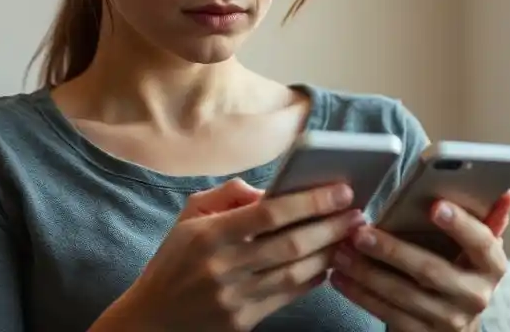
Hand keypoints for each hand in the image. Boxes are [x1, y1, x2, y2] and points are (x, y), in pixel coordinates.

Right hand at [104, 178, 365, 331]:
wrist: (152, 320)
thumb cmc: (174, 260)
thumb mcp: (189, 217)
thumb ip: (228, 195)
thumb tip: (269, 189)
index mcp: (209, 234)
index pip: (269, 214)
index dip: (310, 201)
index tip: (341, 190)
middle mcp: (222, 267)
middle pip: (290, 244)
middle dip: (331, 226)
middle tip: (357, 213)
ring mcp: (233, 298)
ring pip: (295, 273)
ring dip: (329, 253)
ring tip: (350, 236)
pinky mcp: (242, 322)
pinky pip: (288, 297)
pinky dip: (313, 279)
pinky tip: (327, 263)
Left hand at [330, 191, 509, 331]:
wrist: (454, 325)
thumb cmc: (460, 271)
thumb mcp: (476, 249)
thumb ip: (487, 220)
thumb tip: (506, 193)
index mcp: (491, 266)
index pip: (482, 242)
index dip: (461, 225)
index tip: (435, 206)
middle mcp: (475, 295)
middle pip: (431, 270)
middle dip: (392, 250)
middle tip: (360, 232)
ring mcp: (448, 319)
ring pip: (402, 294)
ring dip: (366, 272)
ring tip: (340, 252)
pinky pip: (387, 313)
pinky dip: (360, 294)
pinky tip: (340, 277)